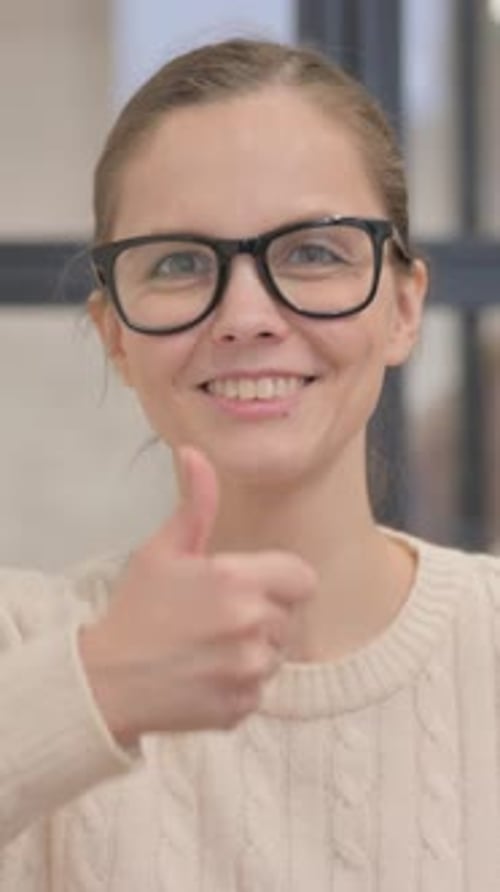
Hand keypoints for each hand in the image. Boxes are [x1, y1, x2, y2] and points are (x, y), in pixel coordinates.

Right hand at [79, 447, 315, 745]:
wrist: (104, 681)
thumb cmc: (136, 610)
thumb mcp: (163, 550)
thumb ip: (195, 503)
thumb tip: (195, 452)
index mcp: (238, 581)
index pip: (302, 578)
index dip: (281, 580)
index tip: (251, 585)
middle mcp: (253, 627)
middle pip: (289, 616)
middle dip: (263, 614)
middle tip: (218, 617)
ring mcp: (249, 672)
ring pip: (276, 655)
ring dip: (252, 650)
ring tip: (209, 647)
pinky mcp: (242, 709)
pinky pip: (259, 691)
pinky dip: (239, 685)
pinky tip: (204, 674)